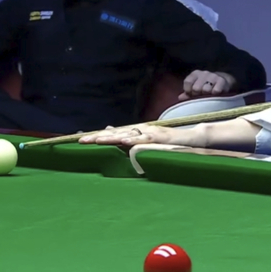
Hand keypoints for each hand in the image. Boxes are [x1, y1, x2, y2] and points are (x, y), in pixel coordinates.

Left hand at [79, 123, 206, 147]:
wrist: (190, 138)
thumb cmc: (168, 141)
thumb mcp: (146, 140)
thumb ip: (129, 137)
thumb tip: (110, 131)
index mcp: (135, 132)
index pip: (113, 134)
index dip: (96, 136)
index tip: (80, 141)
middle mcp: (139, 130)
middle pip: (115, 133)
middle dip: (97, 137)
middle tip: (81, 141)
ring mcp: (148, 133)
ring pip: (126, 135)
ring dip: (111, 138)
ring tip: (96, 141)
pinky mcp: (158, 138)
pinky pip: (144, 140)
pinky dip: (133, 140)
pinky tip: (123, 142)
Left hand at [179, 70, 234, 100]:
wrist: (223, 81)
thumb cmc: (206, 86)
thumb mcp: (196, 87)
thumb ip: (188, 93)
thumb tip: (180, 98)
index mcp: (195, 74)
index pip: (187, 82)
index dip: (188, 91)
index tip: (191, 95)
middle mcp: (204, 73)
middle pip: (196, 88)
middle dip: (198, 95)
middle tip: (201, 98)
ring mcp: (213, 76)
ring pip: (206, 90)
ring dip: (207, 96)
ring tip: (208, 97)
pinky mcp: (222, 81)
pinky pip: (216, 91)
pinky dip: (214, 95)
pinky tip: (215, 96)